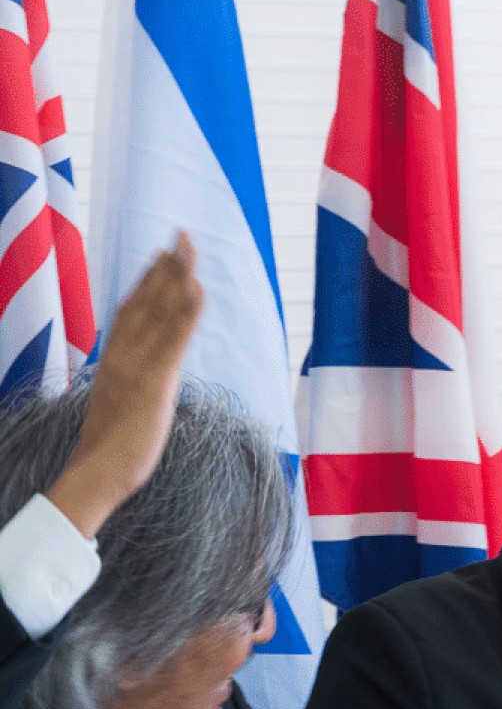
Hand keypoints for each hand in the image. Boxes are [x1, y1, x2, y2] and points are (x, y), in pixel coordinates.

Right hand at [45, 232, 202, 538]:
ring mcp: (137, 365)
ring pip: (159, 310)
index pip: (131, 309)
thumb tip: (145, 379)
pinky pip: (174, 338)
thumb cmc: (111, 448)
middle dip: (166, 266)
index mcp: (113, 359)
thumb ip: (131, 384)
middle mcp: (122, 354)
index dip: (147, 280)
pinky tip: (196, 286)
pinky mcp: (155, 380)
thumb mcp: (120, 404)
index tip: (161, 255)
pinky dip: (186, 310)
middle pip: (146, 300)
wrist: (99, 471)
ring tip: (189, 246)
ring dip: (177, 275)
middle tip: (181, 236)